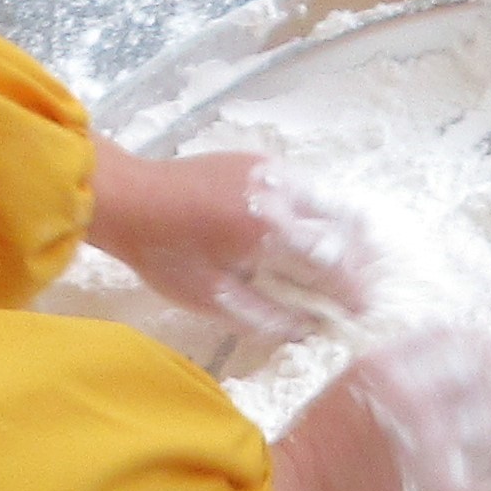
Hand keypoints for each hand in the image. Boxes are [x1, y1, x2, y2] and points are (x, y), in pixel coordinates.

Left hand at [90, 139, 377, 330]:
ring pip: (331, 200)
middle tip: (360, 286)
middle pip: (343, 226)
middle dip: (358, 259)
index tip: (359, 309)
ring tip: (346, 260)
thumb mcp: (210, 298)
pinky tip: (314, 230)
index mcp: (268, 232)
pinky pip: (307, 185)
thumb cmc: (163, 254)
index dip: (351, 289)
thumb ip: (264, 315)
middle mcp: (280, 194)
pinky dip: (321, 210)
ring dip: (345, 231)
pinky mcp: (261, 161)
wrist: (130, 198)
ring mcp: (273, 171)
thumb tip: (308, 329)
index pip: (330, 262)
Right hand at [267, 328, 490, 490]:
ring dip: (478, 439)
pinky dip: (476, 480)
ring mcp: (439, 449)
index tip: (472, 370)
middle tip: (456, 420)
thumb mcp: (349, 386)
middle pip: (485, 386)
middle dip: (475, 399)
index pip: (466, 345)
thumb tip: (453, 351)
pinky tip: (452, 484)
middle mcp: (419, 401)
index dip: (473, 358)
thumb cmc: (309, 454)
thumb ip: (400, 368)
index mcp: (389, 368)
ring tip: (452, 453)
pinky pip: (489, 478)